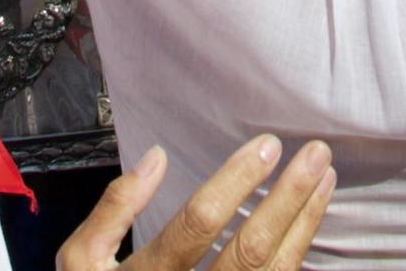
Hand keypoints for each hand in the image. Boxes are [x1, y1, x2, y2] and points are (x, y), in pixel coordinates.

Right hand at [56, 135, 333, 270]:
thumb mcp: (81, 264)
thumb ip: (112, 210)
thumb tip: (156, 157)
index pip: (200, 223)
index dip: (236, 181)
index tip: (268, 145)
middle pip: (250, 251)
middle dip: (288, 198)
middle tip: (316, 153)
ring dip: (304, 225)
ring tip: (324, 181)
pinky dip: (298, 256)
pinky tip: (308, 225)